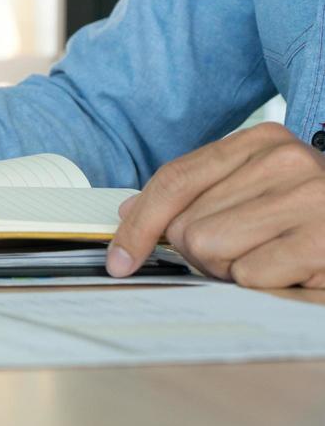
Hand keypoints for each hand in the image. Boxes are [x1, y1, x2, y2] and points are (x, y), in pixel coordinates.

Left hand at [108, 122, 324, 286]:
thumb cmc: (313, 216)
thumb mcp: (259, 189)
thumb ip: (197, 194)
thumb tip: (128, 212)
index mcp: (264, 140)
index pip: (175, 179)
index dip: (138, 224)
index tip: (120, 259)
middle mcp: (287, 160)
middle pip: (188, 224)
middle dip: (204, 252)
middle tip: (249, 251)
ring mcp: (310, 198)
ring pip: (211, 251)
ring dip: (232, 269)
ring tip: (273, 258)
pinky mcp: (321, 242)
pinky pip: (248, 275)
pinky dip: (263, 284)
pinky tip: (294, 269)